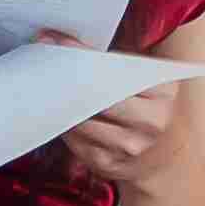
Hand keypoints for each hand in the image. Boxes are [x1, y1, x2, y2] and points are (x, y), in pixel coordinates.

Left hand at [50, 37, 184, 191]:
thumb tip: (63, 42)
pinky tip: (54, 113)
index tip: (55, 41)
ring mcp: (129, 146)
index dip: (82, 54)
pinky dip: (62, 124)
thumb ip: (117, 65)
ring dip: (59, 104)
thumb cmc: (145, 109)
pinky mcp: (107, 164)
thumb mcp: (146, 84)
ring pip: (80, 120)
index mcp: (163, 93)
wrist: (161, 157)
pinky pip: (74, 139)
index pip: (115, 70)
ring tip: (42, 88)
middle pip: (96, 97)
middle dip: (65, 80)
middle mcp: (151, 121)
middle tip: (40, 65)